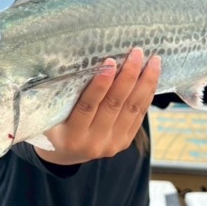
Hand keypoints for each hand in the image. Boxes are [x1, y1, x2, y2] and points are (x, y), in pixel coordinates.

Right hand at [35, 48, 160, 165]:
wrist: (67, 152)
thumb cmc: (56, 123)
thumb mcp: (53, 112)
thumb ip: (65, 94)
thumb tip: (83, 61)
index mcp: (72, 136)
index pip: (87, 106)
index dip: (100, 84)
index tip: (110, 61)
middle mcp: (94, 143)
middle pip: (114, 105)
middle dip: (128, 76)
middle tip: (136, 53)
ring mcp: (112, 144)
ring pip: (132, 108)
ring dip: (145, 82)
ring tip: (153, 61)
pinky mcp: (125, 142)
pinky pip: (139, 114)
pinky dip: (147, 93)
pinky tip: (152, 76)